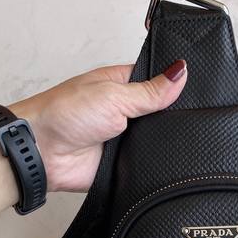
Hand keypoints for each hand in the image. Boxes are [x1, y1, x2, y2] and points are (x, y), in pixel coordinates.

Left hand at [11, 60, 187, 191]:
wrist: (43, 153)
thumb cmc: (64, 114)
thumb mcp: (114, 95)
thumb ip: (150, 91)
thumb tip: (180, 72)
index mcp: (122, 86)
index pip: (158, 83)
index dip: (174, 86)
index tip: (194, 90)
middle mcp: (124, 112)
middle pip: (160, 115)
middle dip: (168, 119)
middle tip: (177, 119)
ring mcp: (124, 139)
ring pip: (155, 141)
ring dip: (158, 142)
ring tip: (160, 140)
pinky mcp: (122, 164)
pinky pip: (145, 165)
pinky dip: (150, 163)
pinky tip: (156, 160)